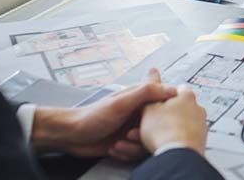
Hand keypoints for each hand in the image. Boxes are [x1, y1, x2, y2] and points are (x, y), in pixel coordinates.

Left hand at [31, 69, 175, 160]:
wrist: (71, 136)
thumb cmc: (92, 116)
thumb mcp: (122, 102)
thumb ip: (147, 92)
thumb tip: (172, 89)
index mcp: (141, 98)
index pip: (165, 101)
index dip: (167, 112)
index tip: (167, 119)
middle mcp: (139, 113)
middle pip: (160, 126)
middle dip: (147, 135)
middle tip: (131, 134)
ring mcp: (134, 129)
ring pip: (150, 142)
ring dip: (134, 147)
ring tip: (120, 143)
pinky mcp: (128, 144)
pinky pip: (138, 152)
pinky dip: (126, 153)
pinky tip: (115, 149)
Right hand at [139, 85, 208, 154]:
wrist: (178, 156)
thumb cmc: (164, 131)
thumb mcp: (149, 107)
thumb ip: (150, 88)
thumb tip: (152, 71)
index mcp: (187, 96)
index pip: (175, 89)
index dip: (162, 96)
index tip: (154, 103)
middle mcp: (198, 108)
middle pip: (179, 107)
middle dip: (166, 114)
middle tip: (152, 122)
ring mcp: (202, 125)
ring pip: (182, 123)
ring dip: (170, 127)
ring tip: (155, 136)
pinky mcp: (201, 141)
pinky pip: (186, 137)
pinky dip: (177, 139)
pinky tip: (167, 144)